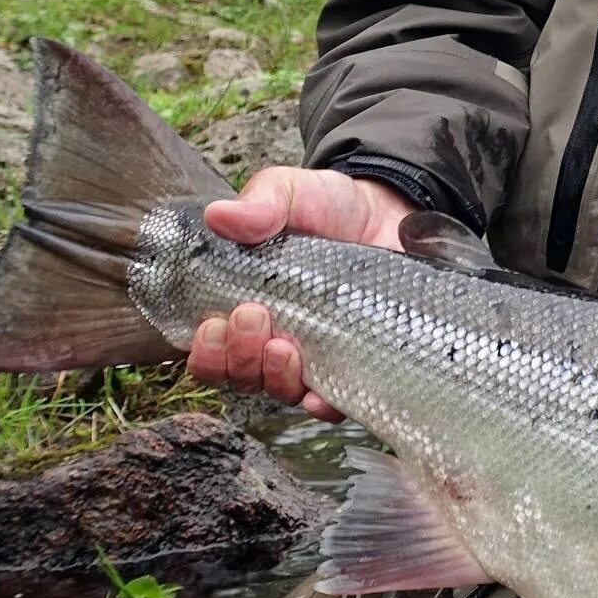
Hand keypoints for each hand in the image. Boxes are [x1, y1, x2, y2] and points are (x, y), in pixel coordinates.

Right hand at [185, 166, 415, 422]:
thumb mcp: (293, 194)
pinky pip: (335, 403)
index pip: (211, 350)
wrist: (392, 212)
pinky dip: (322, 404)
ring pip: (281, 391)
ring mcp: (317, 357)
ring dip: (273, 376)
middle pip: (241, 376)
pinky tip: (319, 394)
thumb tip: (219, 215)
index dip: (206, 350)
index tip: (213, 323)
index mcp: (247, 307)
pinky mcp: (358, 366)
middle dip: (238, 356)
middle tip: (251, 316)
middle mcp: (274, 341)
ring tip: (284, 346)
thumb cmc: (331, 208)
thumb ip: (261, 204)